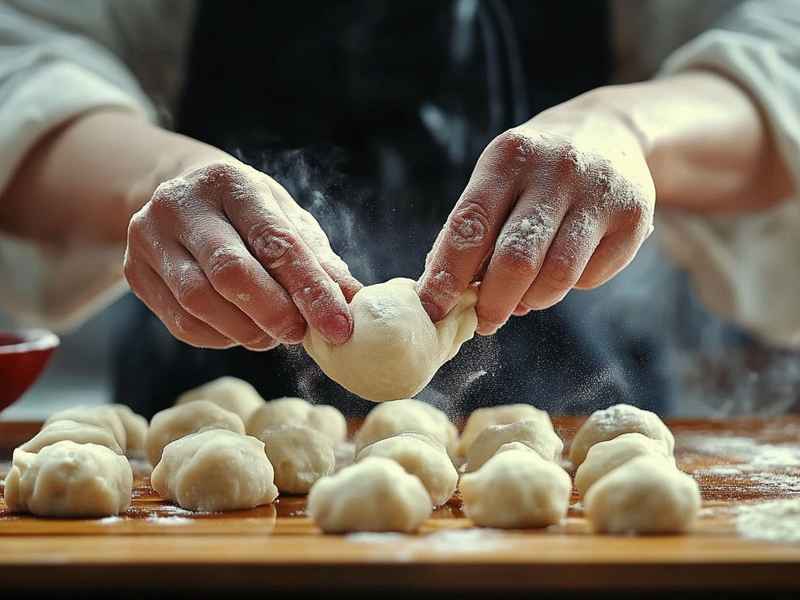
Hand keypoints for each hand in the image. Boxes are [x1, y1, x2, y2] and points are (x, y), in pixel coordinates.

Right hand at [124, 160, 360, 349]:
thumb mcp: (286, 220)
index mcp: (231, 182)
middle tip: (300, 333)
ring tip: (273, 332)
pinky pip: (181, 323)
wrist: (181, 195)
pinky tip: (240, 329)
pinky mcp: (134, 271)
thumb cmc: (248, 213)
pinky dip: (221, 337)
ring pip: (201, 303)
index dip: (312, 289)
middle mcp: (181, 203)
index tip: (340, 327)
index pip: (276, 241)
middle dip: (275, 313)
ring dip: (248, 330)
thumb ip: (318, 260)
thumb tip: (355, 302)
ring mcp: (148, 236)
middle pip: (231, 273)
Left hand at [418, 92, 655, 334]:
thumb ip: (470, 231)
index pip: (470, 226)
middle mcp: (556, 169)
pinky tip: (563, 269)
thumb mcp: (498, 180)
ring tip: (524, 298)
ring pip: (557, 276)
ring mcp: (599, 192)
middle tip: (484, 320)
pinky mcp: (634, 218)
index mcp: (509, 157)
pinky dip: (569, 287)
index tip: (431, 309)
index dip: (447, 275)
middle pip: (515, 260)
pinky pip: (590, 278)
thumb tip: (445, 293)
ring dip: (532, 300)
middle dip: (492, 302)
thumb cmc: (535, 171)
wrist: (610, 132)